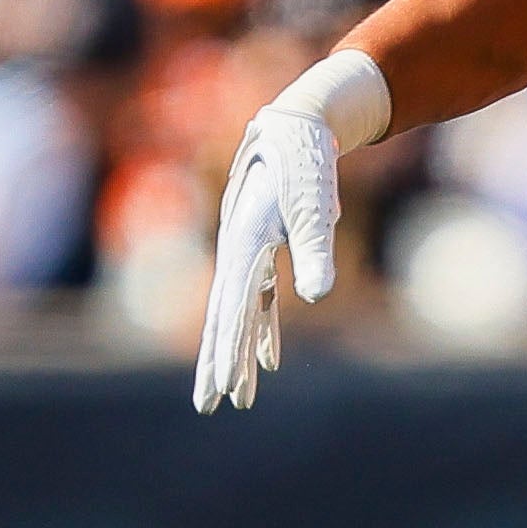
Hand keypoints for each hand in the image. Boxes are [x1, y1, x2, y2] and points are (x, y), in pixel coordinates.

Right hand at [195, 50, 388, 414]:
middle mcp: (238, 250)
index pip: (231, 309)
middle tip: (210, 406)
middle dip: (219, 362)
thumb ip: (313, 251)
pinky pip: (261, 298)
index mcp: (243, 243)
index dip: (225, 351)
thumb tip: (317, 298)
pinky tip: (269, 360)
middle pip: (225, 317)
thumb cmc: (306, 160)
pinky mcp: (266, 248)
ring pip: (241, 312)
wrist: (301, 121)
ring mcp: (249, 250)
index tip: (218, 388)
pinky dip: (265, 328)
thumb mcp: (313, 204)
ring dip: (241, 353)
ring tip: (239, 395)